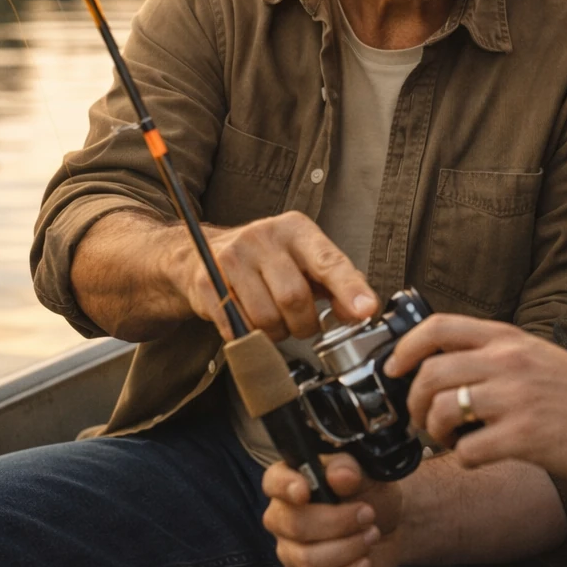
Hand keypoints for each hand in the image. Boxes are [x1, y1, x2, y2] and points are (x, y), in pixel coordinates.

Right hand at [174, 212, 376, 340]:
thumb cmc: (265, 260)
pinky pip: (239, 328)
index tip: (366, 309)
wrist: (201, 253)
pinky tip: (250, 321)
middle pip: (294, 298)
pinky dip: (251, 336)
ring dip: (276, 333)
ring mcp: (232, 258)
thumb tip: (361, 310)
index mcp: (295, 229)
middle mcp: (262, 237)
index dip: (349, 289)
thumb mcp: (303, 259)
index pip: (328, 261)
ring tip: (275, 321)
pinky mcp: (208, 283)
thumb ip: (336, 283)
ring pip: (267, 318)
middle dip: (304, 324)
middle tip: (302, 324)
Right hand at [262, 454, 402, 566]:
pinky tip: (365, 565)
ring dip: (349, 548)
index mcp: (292, 482)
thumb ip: (351, 467)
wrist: (389, 526)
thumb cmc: (370, 494)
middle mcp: (283, 517)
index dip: (285, 486)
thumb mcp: (367, 472)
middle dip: (338, 522)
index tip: (305, 491)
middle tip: (368, 514)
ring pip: (307, 559)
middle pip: (294, 525)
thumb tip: (341, 475)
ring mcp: (291, 552)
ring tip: (371, 536)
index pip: (273, 482)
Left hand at [386, 314, 566, 481]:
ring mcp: (514, 399)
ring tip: (448, 439)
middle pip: (429, 375)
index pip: (436, 327)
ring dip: (433, 432)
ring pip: (441, 411)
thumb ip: (491, 353)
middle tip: (419, 419)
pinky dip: (463, 458)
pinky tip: (477, 456)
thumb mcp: (532, 352)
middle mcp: (506, 363)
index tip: (394, 368)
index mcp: (506, 338)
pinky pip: (468, 450)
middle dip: (412, 403)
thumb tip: (439, 362)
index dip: (404, 348)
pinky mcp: (524, 437)